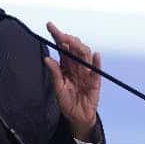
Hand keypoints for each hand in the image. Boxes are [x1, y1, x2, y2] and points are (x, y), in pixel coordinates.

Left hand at [43, 22, 100, 141]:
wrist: (78, 117)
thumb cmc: (67, 102)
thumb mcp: (58, 88)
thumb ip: (54, 73)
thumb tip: (47, 59)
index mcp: (66, 66)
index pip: (62, 47)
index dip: (57, 36)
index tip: (50, 26)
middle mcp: (76, 65)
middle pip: (74, 47)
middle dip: (68, 39)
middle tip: (61, 36)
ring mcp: (87, 72)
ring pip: (85, 54)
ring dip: (79, 47)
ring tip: (71, 42)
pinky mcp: (95, 81)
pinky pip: (97, 70)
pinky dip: (97, 62)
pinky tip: (96, 55)